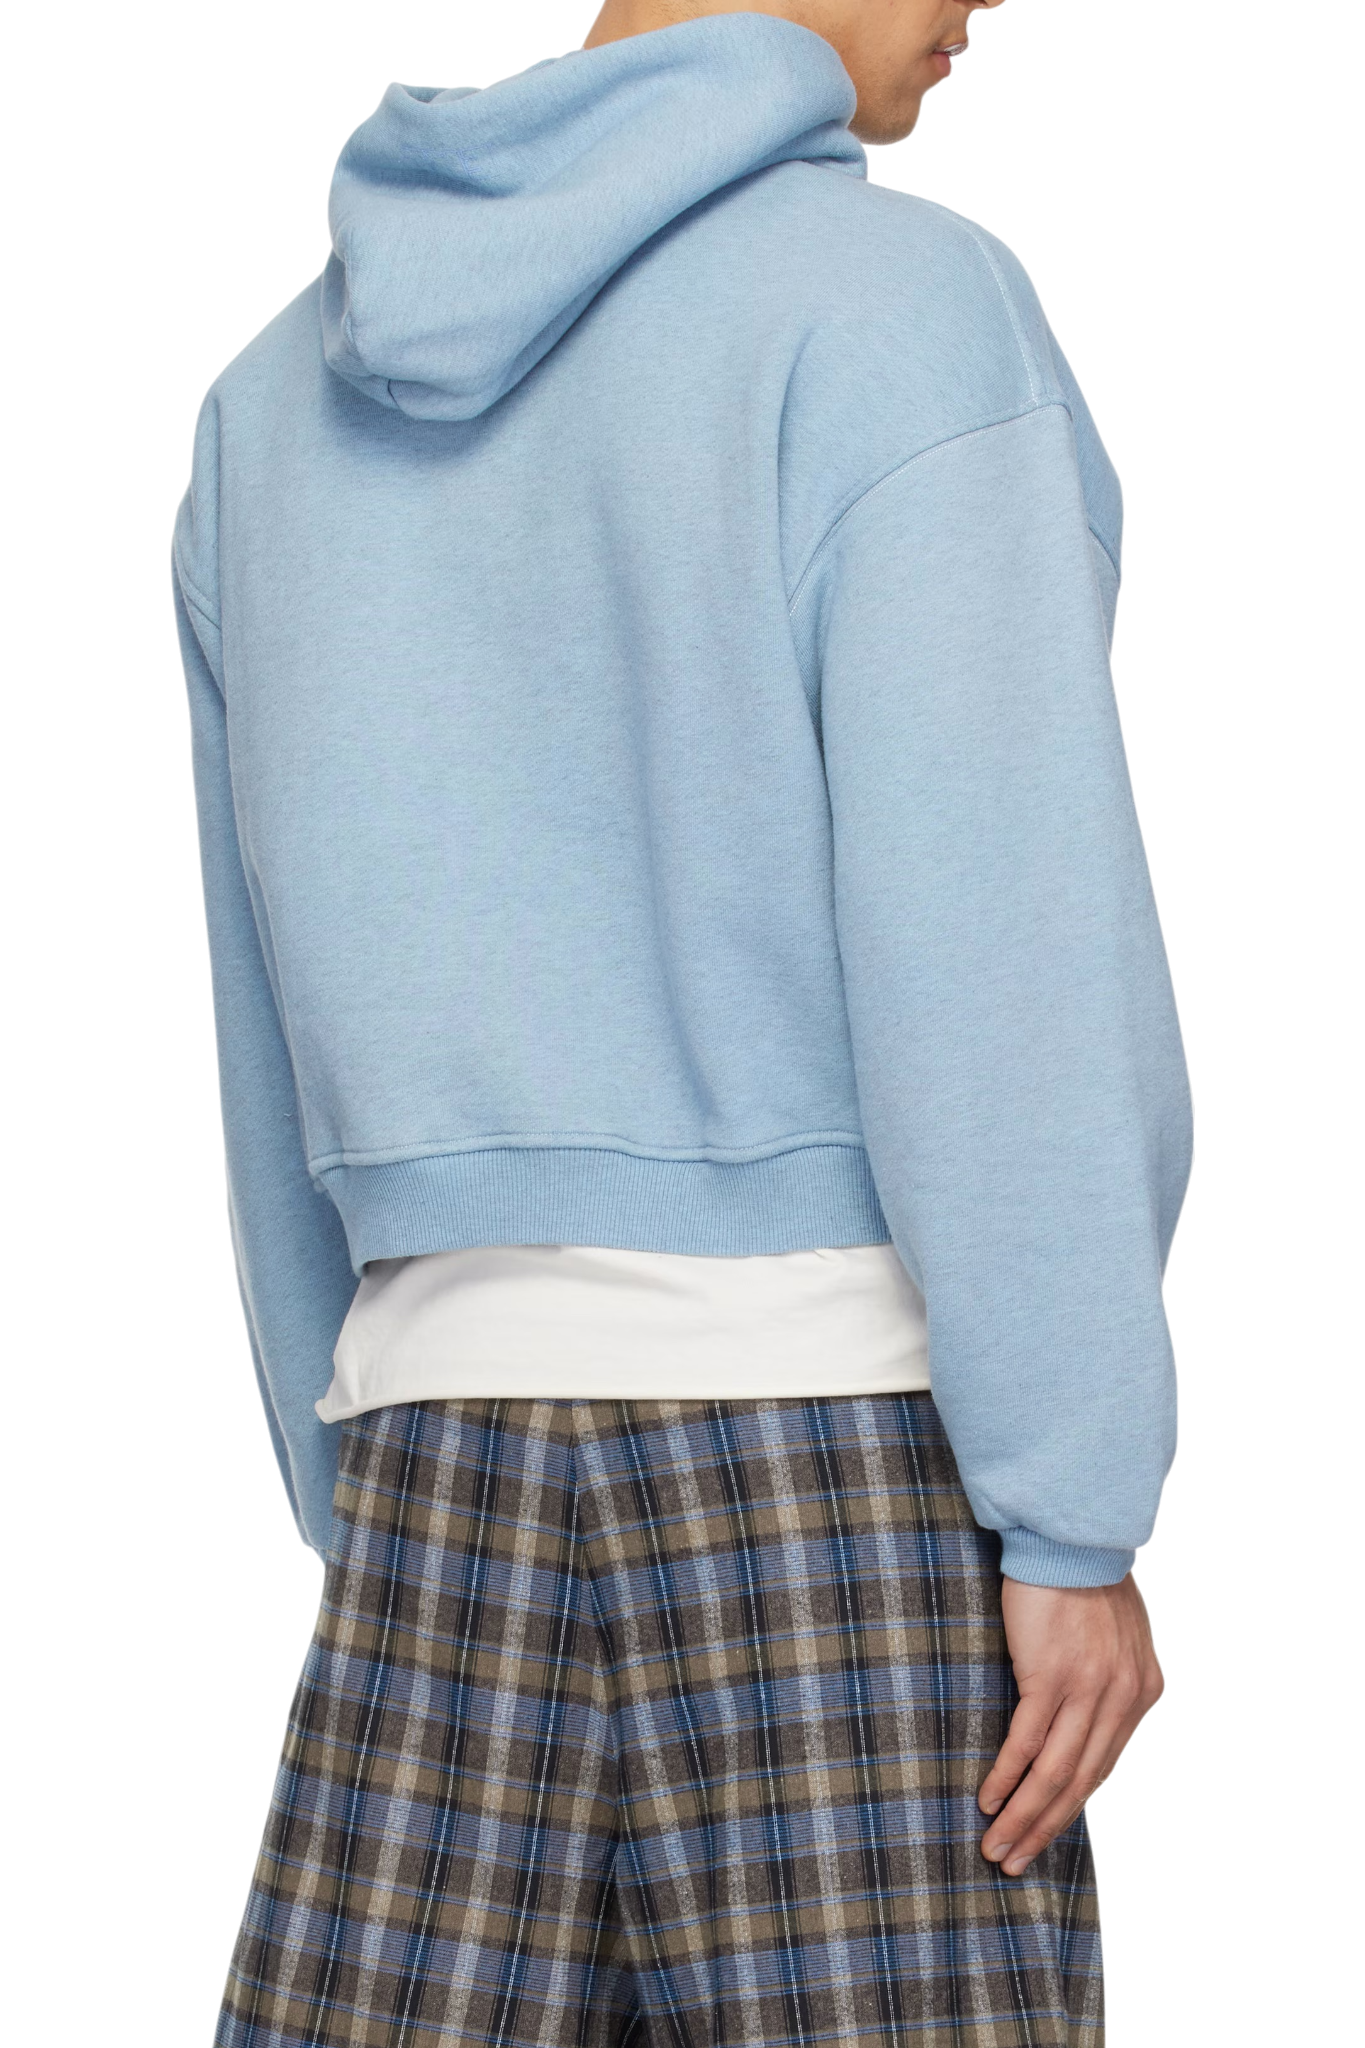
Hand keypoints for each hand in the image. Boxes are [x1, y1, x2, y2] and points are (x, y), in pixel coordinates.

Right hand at [978, 1573, 1163, 1876]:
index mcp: (1142, 1694)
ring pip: (1055, 1774)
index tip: (1044, 1835)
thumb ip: (1113, 1683)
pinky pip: (1026, 1742)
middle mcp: (1121, 1700)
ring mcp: (1086, 1691)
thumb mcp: (1121, 1638)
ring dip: (1023, 1817)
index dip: (1070, 1809)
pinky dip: (1007, 1777)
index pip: (1103, 1769)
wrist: (1070, 1535)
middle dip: (1045, 1830)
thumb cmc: (1087, 1580)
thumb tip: (1088, 1722)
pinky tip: (988, 1799)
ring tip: (997, 1846)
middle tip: (1015, 1862)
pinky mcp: (1048, 1676)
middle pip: (1080, 1784)